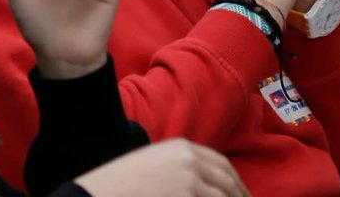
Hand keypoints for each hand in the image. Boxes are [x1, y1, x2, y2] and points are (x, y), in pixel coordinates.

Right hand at [73, 139, 248, 196]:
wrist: (97, 194)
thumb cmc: (121, 185)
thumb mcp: (153, 166)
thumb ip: (180, 170)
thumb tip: (204, 186)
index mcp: (182, 147)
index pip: (222, 164)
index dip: (235, 182)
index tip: (242, 194)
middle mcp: (190, 158)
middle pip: (228, 179)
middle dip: (240, 195)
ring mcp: (190, 177)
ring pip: (224, 194)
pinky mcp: (187, 194)